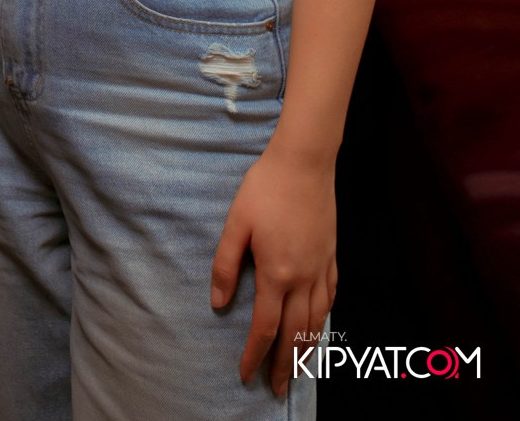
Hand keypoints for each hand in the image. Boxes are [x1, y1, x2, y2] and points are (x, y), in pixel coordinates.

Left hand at [210, 143, 336, 398]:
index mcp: (276, 273)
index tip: (245, 374)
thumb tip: (219, 303)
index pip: (265, 327)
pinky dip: (324, 318)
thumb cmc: (265, 189)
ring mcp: (321, 268)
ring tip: (299, 368)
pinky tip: (319, 323)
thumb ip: (226, 265)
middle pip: (295, 333)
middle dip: (284, 364)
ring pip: (317, 321)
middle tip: (277, 388)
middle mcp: (303, 278)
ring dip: (307, 349)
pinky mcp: (331, 256)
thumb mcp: (235, 223)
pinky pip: (330, 298)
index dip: (254, 354)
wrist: (303, 162)